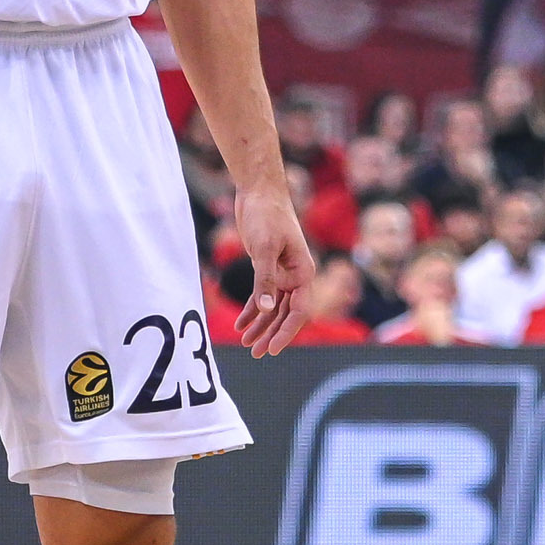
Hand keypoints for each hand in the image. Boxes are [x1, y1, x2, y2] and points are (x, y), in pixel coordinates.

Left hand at [227, 182, 310, 354]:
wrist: (259, 191)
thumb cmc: (267, 215)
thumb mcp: (264, 248)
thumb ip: (265, 280)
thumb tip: (266, 310)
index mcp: (303, 272)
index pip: (298, 311)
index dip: (286, 332)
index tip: (272, 349)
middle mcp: (296, 276)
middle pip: (286, 314)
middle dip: (271, 334)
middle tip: (256, 353)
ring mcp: (282, 272)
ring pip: (274, 308)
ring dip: (261, 325)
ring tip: (247, 343)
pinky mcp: (267, 267)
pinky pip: (262, 295)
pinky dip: (253, 310)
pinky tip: (240, 324)